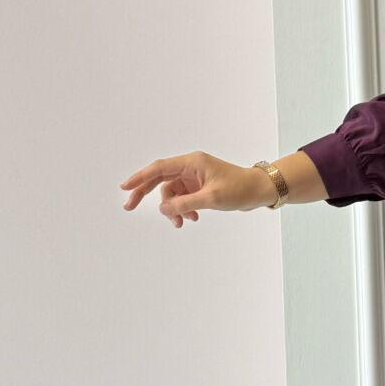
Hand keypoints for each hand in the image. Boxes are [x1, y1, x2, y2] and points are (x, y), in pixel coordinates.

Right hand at [119, 153, 272, 225]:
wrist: (259, 191)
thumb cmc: (240, 189)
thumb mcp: (211, 199)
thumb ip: (185, 204)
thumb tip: (162, 209)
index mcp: (192, 162)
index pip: (159, 168)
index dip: (140, 177)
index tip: (125, 187)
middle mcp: (190, 167)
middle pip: (160, 179)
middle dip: (145, 194)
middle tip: (129, 207)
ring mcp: (194, 177)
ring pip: (172, 193)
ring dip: (172, 209)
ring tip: (180, 223)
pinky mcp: (199, 187)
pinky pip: (182, 199)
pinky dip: (183, 210)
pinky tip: (192, 219)